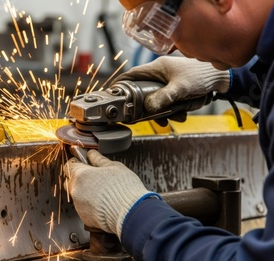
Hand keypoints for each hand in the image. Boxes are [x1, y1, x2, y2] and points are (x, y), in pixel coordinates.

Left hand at [64, 150, 159, 236]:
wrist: (130, 214)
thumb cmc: (124, 189)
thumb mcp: (114, 167)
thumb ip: (98, 159)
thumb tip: (91, 154)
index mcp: (81, 175)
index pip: (69, 165)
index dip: (76, 162)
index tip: (82, 162)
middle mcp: (76, 190)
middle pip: (70, 180)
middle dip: (78, 177)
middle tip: (93, 176)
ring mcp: (78, 205)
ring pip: (76, 194)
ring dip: (84, 191)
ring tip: (101, 190)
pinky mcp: (84, 217)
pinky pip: (82, 207)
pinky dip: (89, 204)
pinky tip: (102, 202)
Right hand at [112, 56, 230, 124]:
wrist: (223, 78)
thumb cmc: (202, 76)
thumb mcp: (181, 88)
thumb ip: (164, 98)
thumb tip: (148, 108)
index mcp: (157, 67)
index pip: (131, 75)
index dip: (121, 85)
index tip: (112, 95)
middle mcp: (160, 74)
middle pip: (142, 91)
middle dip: (145, 106)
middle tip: (145, 117)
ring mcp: (167, 82)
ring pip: (155, 99)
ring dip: (161, 112)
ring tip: (170, 118)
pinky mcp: (175, 90)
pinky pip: (166, 103)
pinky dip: (171, 111)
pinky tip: (180, 115)